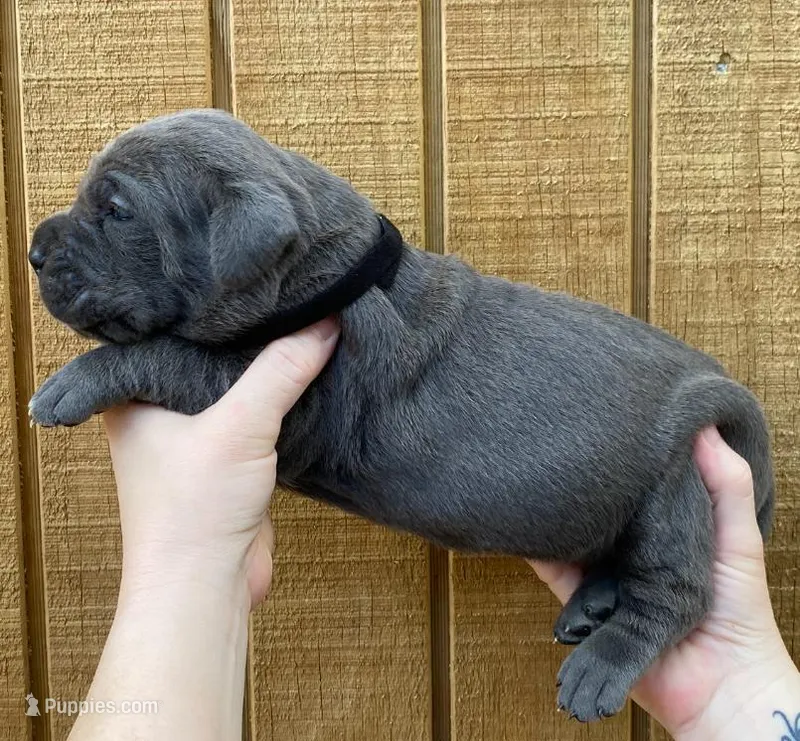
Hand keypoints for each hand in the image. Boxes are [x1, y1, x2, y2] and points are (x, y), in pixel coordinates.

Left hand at [103, 318, 338, 607]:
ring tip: (302, 325)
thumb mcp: (239, 426)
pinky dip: (278, 402)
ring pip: (236, 388)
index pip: (174, 329)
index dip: (212, 305)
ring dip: (267, 371)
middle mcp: (159, 410)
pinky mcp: (226, 460)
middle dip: (248, 336)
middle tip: (287, 293)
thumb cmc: (192, 512)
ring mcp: (194, 436)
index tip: (249, 275)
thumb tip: (325, 323)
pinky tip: (304, 377)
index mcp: (135, 392)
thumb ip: (281, 371)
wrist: (205, 588)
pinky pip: (255, 417)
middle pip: (210, 357)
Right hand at [531, 427, 796, 737]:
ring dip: (555, 509)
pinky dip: (537, 546)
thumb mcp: (738, 535)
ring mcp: (601, 572)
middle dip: (580, 480)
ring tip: (534, 469)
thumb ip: (727, 484)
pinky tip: (525, 519)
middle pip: (596, 506)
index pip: (633, 483)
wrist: (721, 681)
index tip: (602, 419)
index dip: (619, 455)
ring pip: (569, 532)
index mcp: (662, 526)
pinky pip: (551, 568)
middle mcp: (627, 546)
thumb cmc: (738, 608)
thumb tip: (701, 424)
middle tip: (559, 439)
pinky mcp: (581, 601)